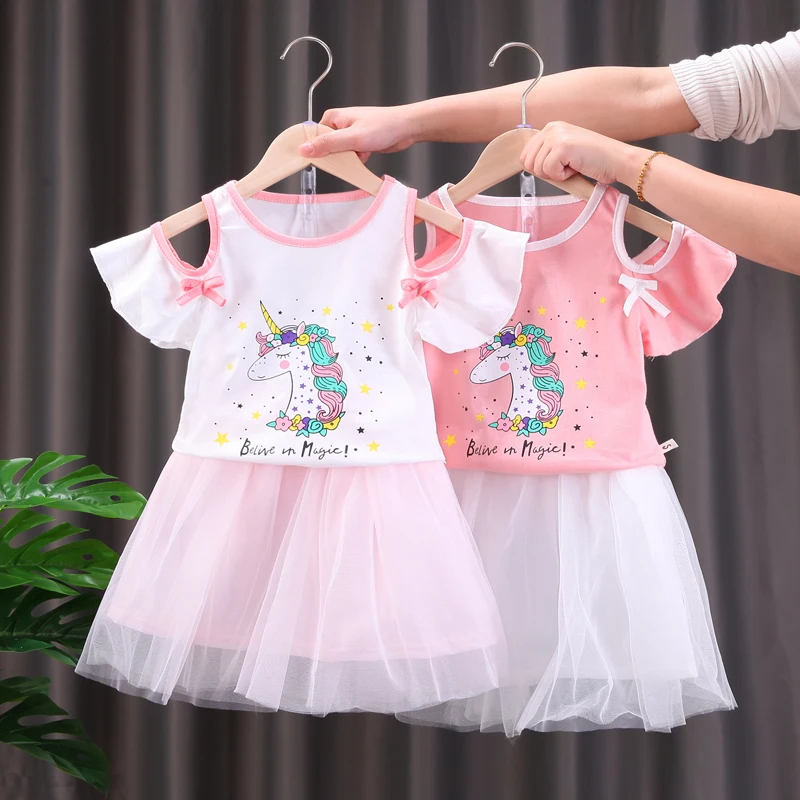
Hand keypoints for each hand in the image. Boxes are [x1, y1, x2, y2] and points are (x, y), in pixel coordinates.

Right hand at [299, 106, 417, 161]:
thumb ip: (327, 144)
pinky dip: (357, 159)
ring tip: (360, 153)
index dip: (314, 150)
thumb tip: (305, 149)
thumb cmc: (383, 126)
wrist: (405, 128)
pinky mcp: (358, 142)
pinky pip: (350, 156)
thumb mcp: (352, 138)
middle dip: (337, 156)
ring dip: (349, 159)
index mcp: (332, 118)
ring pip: (339, 154)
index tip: (319, 159)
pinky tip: (365, 154)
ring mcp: (349, 134)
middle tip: (347, 156)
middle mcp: (339, 124)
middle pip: (326, 147)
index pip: (313, 136)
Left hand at [521, 121, 644, 186]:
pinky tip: (577, 167)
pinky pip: (549, 172)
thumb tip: (527, 165)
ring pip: (538, 168)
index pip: (526, 154)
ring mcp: (557, 136)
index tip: (559, 165)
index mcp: (551, 128)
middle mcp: (552, 128)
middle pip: (529, 162)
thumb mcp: (565, 153)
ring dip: (556, 174)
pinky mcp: (562, 146)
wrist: (617, 160)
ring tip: (574, 165)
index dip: (540, 167)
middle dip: (546, 172)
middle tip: (568, 166)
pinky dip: (563, 176)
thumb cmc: (594, 160)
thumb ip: (546, 154)